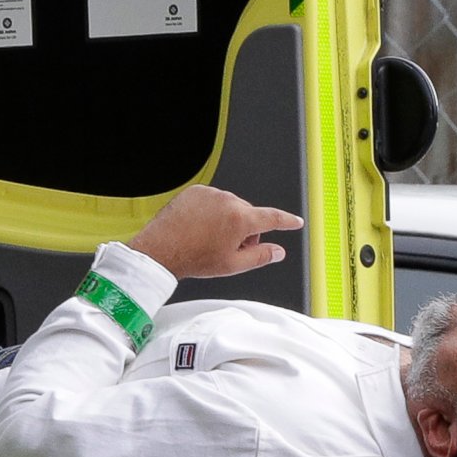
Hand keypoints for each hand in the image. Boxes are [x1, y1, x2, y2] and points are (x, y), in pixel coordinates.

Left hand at [128, 185, 303, 278]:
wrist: (161, 249)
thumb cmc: (193, 257)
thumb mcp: (233, 265)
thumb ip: (261, 257)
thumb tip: (278, 252)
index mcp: (240, 219)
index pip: (272, 218)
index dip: (287, 221)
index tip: (295, 221)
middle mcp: (228, 201)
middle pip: (249, 215)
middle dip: (245, 231)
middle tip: (230, 249)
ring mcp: (211, 194)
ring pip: (231, 207)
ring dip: (228, 221)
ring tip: (210, 240)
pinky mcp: (197, 191)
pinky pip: (213, 201)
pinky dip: (212, 213)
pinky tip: (200, 228)